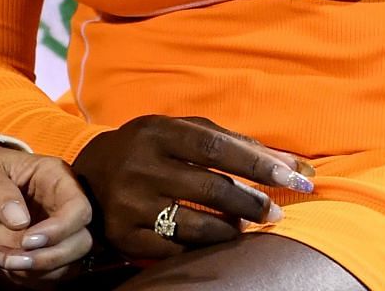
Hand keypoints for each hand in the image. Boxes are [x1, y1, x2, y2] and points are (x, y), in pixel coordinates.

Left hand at [0, 140, 92, 276]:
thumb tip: (21, 221)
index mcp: (55, 177)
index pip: (79, 209)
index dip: (61, 230)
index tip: (27, 240)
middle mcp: (62, 205)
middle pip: (81, 242)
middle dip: (47, 258)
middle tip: (11, 259)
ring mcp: (55, 230)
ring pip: (68, 263)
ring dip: (35, 271)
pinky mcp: (44, 249)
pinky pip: (48, 274)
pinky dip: (27, 276)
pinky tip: (2, 262)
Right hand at [70, 115, 312, 259]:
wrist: (85, 179)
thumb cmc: (150, 151)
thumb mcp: (181, 134)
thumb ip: (236, 144)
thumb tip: (299, 166)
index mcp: (157, 132)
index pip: (216, 147)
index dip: (258, 164)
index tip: (295, 178)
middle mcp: (141, 166)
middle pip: (211, 189)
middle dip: (253, 203)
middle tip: (276, 213)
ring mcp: (130, 204)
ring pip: (197, 227)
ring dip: (231, 231)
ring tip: (244, 227)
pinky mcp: (125, 236)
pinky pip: (176, 252)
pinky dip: (203, 250)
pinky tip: (215, 243)